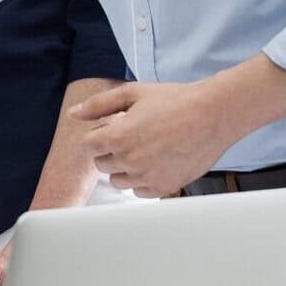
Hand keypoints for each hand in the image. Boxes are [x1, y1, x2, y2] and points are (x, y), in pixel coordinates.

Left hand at [75, 80, 231, 198]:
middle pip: (102, 164)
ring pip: (119, 181)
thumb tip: (73, 114)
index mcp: (117, 136)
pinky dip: (143, 180)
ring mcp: (146, 177)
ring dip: (126, 167)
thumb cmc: (175, 100)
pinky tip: (157, 161)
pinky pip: (140, 192)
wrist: (213, 115)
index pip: (88, 146)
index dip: (100, 135)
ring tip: (147, 148)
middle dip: (112, 150)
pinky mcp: (164, 188)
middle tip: (134, 136)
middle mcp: (129, 161)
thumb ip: (99, 105)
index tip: (115, 128)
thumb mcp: (132, 93)